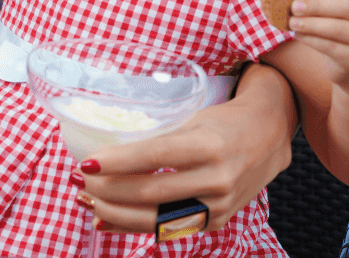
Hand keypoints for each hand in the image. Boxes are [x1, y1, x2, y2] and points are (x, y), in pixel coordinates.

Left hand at [75, 63, 295, 233]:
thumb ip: (159, 138)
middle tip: (77, 178)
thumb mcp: (193, 119)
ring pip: (156, 218)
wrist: (270, 136)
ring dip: (114, 212)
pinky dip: (134, 227)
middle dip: (107, 189)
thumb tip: (108, 150)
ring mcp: (219, 205)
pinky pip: (168, 229)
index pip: (154, 156)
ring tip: (85, 199)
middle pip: (151, 193)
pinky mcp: (217, 221)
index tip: (86, 162)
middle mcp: (217, 178)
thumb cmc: (223, 121)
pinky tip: (106, 220)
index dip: (117, 162)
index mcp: (209, 145)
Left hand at [288, 0, 348, 89]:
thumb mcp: (333, 9)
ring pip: (340, 28)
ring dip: (312, 24)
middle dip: (317, 5)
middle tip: (294, 6)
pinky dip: (312, 40)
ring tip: (292, 22)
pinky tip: (298, 35)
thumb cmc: (337, 25)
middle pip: (346, 7)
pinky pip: (332, 47)